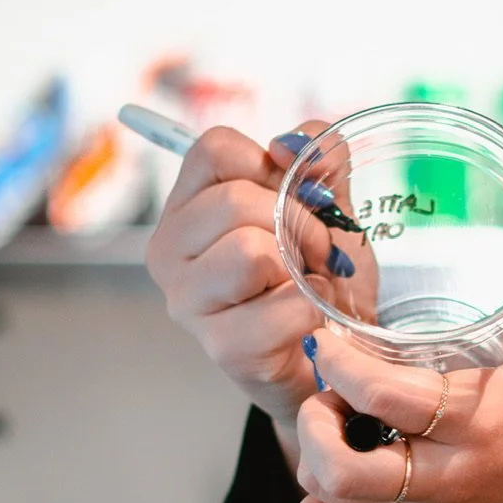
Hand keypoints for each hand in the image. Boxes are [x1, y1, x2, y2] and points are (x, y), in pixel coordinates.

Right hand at [144, 122, 328, 439]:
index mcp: (186, 207)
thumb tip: (295, 143)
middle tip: (317, 251)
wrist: (332, 359)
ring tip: (310, 283)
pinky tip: (310, 320)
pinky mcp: (222, 348)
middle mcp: (170, 251)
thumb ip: (318, 161)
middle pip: (235, 200)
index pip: (213, 149)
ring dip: (302, 265)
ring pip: (249, 251)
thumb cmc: (317, 279)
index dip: (269, 164)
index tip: (296, 197)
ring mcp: (188, 303)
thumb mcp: (326, 208)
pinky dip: (313, 308)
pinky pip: (282, 305)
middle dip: (299, 221)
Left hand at [292, 221, 502, 502]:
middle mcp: (444, 478)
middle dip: (316, 419)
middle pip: (342, 466)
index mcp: (475, 420)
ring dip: (315, 463)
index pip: (379, 397)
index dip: (336, 363)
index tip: (326, 338)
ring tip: (330, 425)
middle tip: (326, 388)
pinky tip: (328, 488)